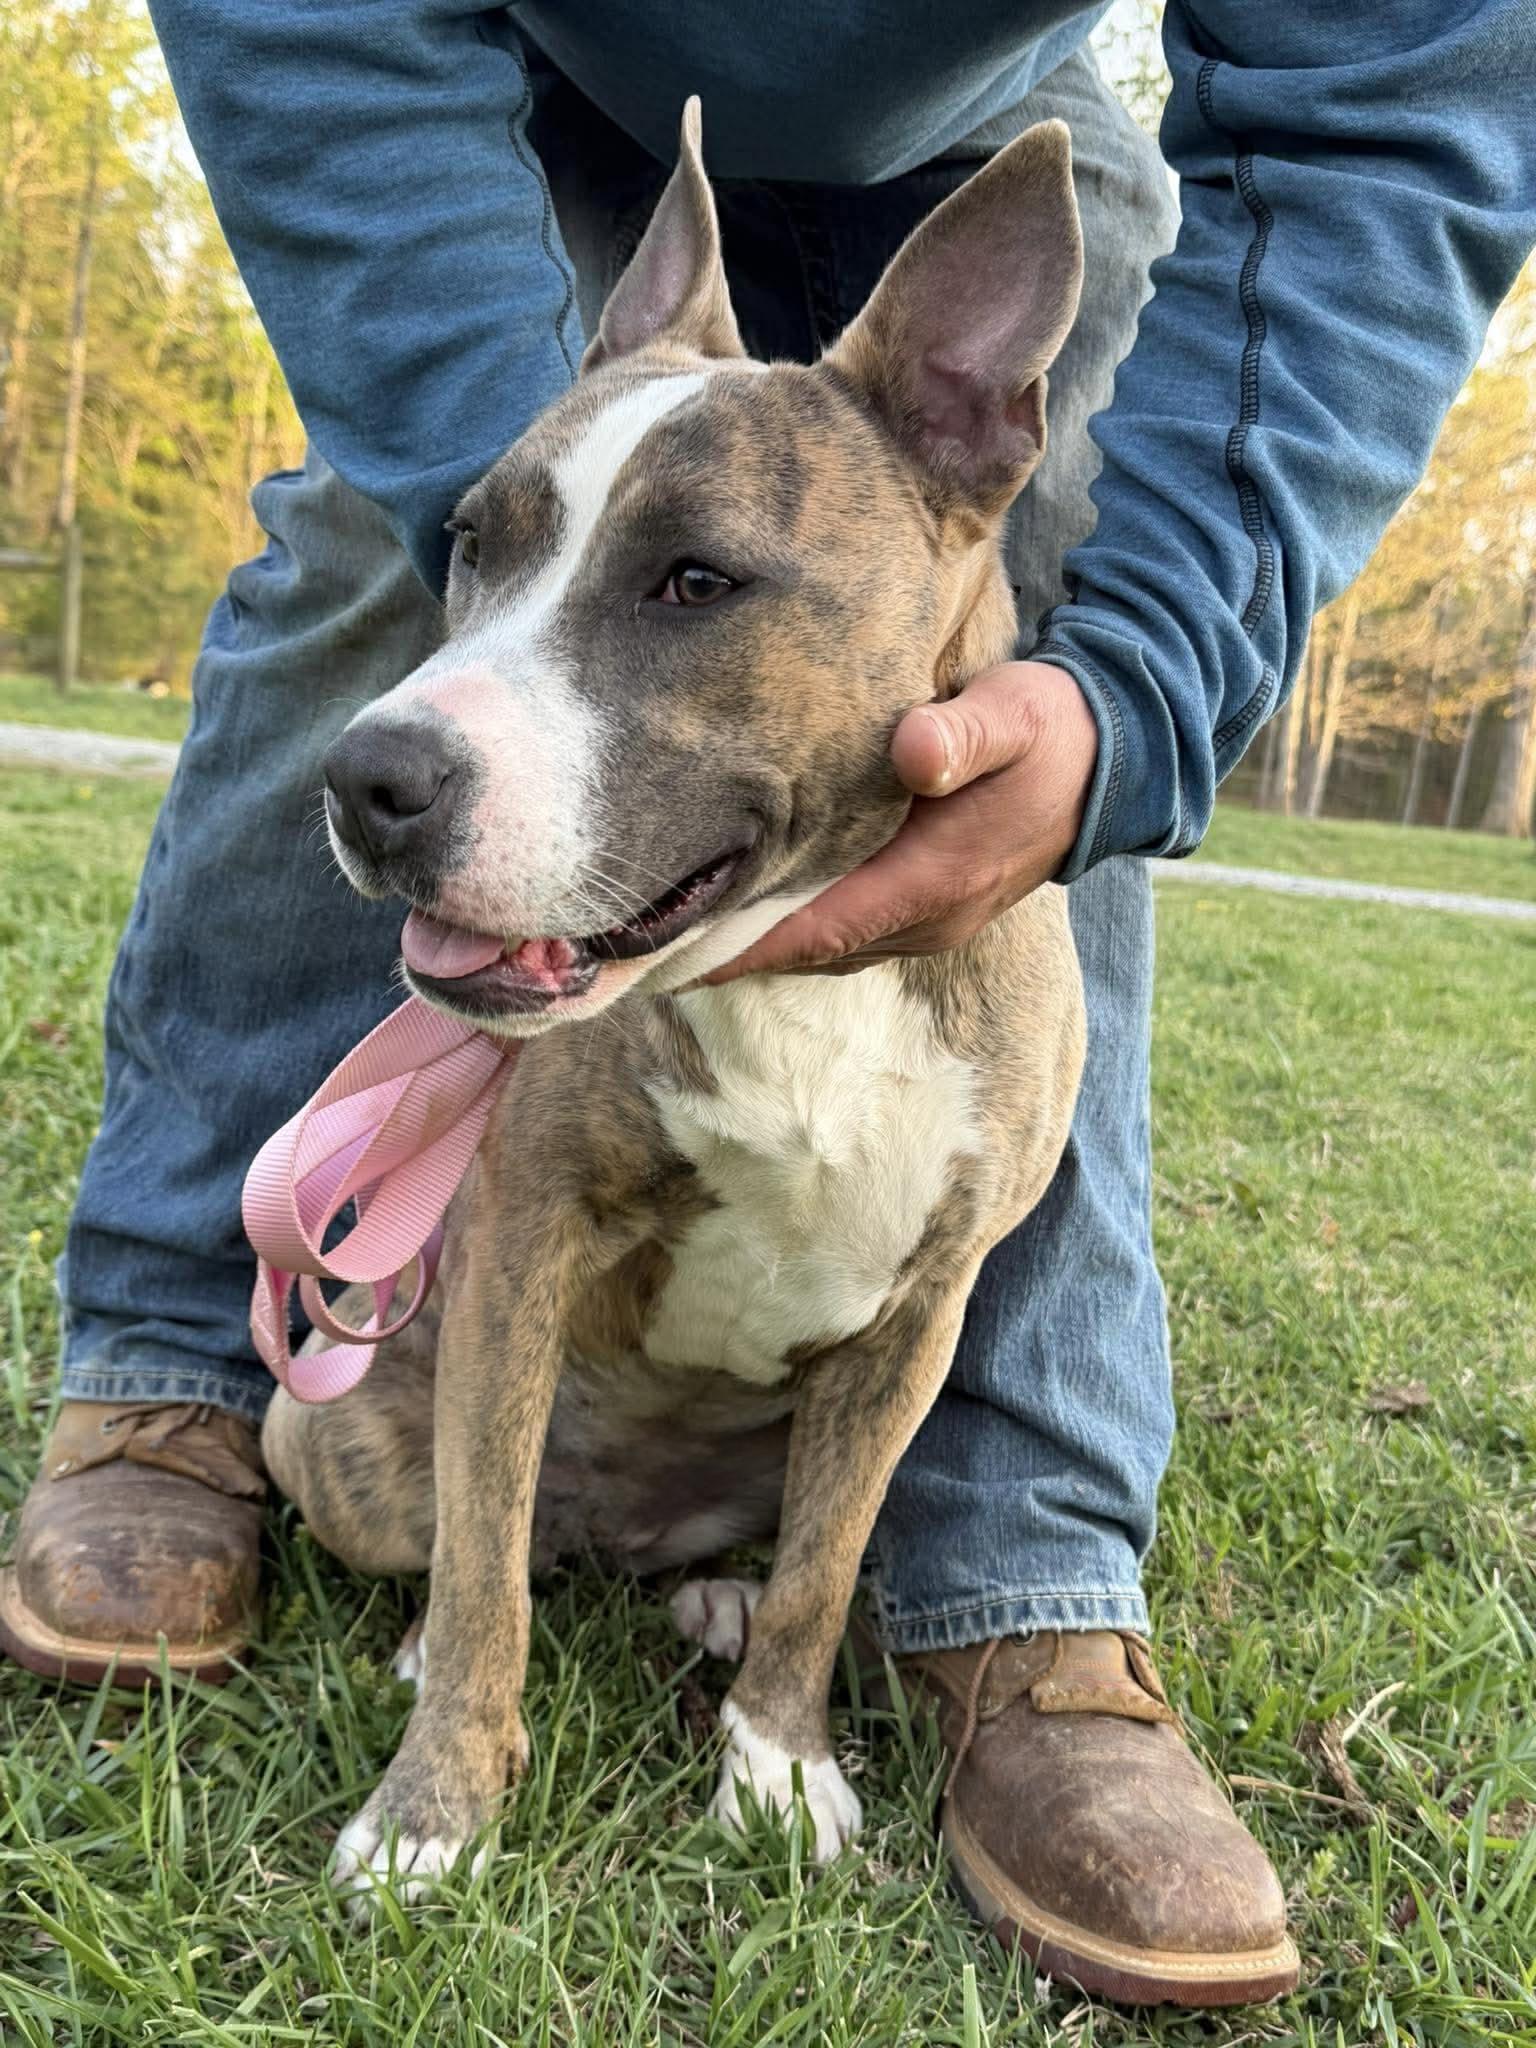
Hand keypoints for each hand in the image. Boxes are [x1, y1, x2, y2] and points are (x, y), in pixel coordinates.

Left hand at [703, 659, 1097, 982]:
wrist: (1113, 763)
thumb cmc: (1051, 733)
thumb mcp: (1016, 716)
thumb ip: (964, 733)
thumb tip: (915, 752)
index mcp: (935, 879)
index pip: (818, 926)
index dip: (742, 945)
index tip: (666, 954)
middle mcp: (924, 918)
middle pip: (804, 950)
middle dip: (725, 954)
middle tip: (636, 950)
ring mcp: (925, 919)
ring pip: (819, 944)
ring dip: (753, 944)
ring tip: (670, 934)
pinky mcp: (923, 904)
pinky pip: (839, 927)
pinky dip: (786, 926)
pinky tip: (738, 906)